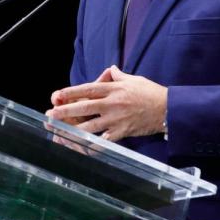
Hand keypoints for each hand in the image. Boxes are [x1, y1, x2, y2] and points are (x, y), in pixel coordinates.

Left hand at [47, 65, 166, 141]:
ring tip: (59, 133)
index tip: (57, 95)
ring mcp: (116, 119)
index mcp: (113, 89)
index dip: (71, 92)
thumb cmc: (151, 92)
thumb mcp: (134, 79)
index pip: (88, 89)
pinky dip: (92, 145)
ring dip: (74, 130)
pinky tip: (81, 148)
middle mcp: (112, 103)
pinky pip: (104, 141)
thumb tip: (110, 70)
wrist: (168, 109)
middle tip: (51, 114)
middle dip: (66, 111)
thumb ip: (118, 76)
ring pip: (91, 126)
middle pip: (85, 107)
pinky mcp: (122, 132)